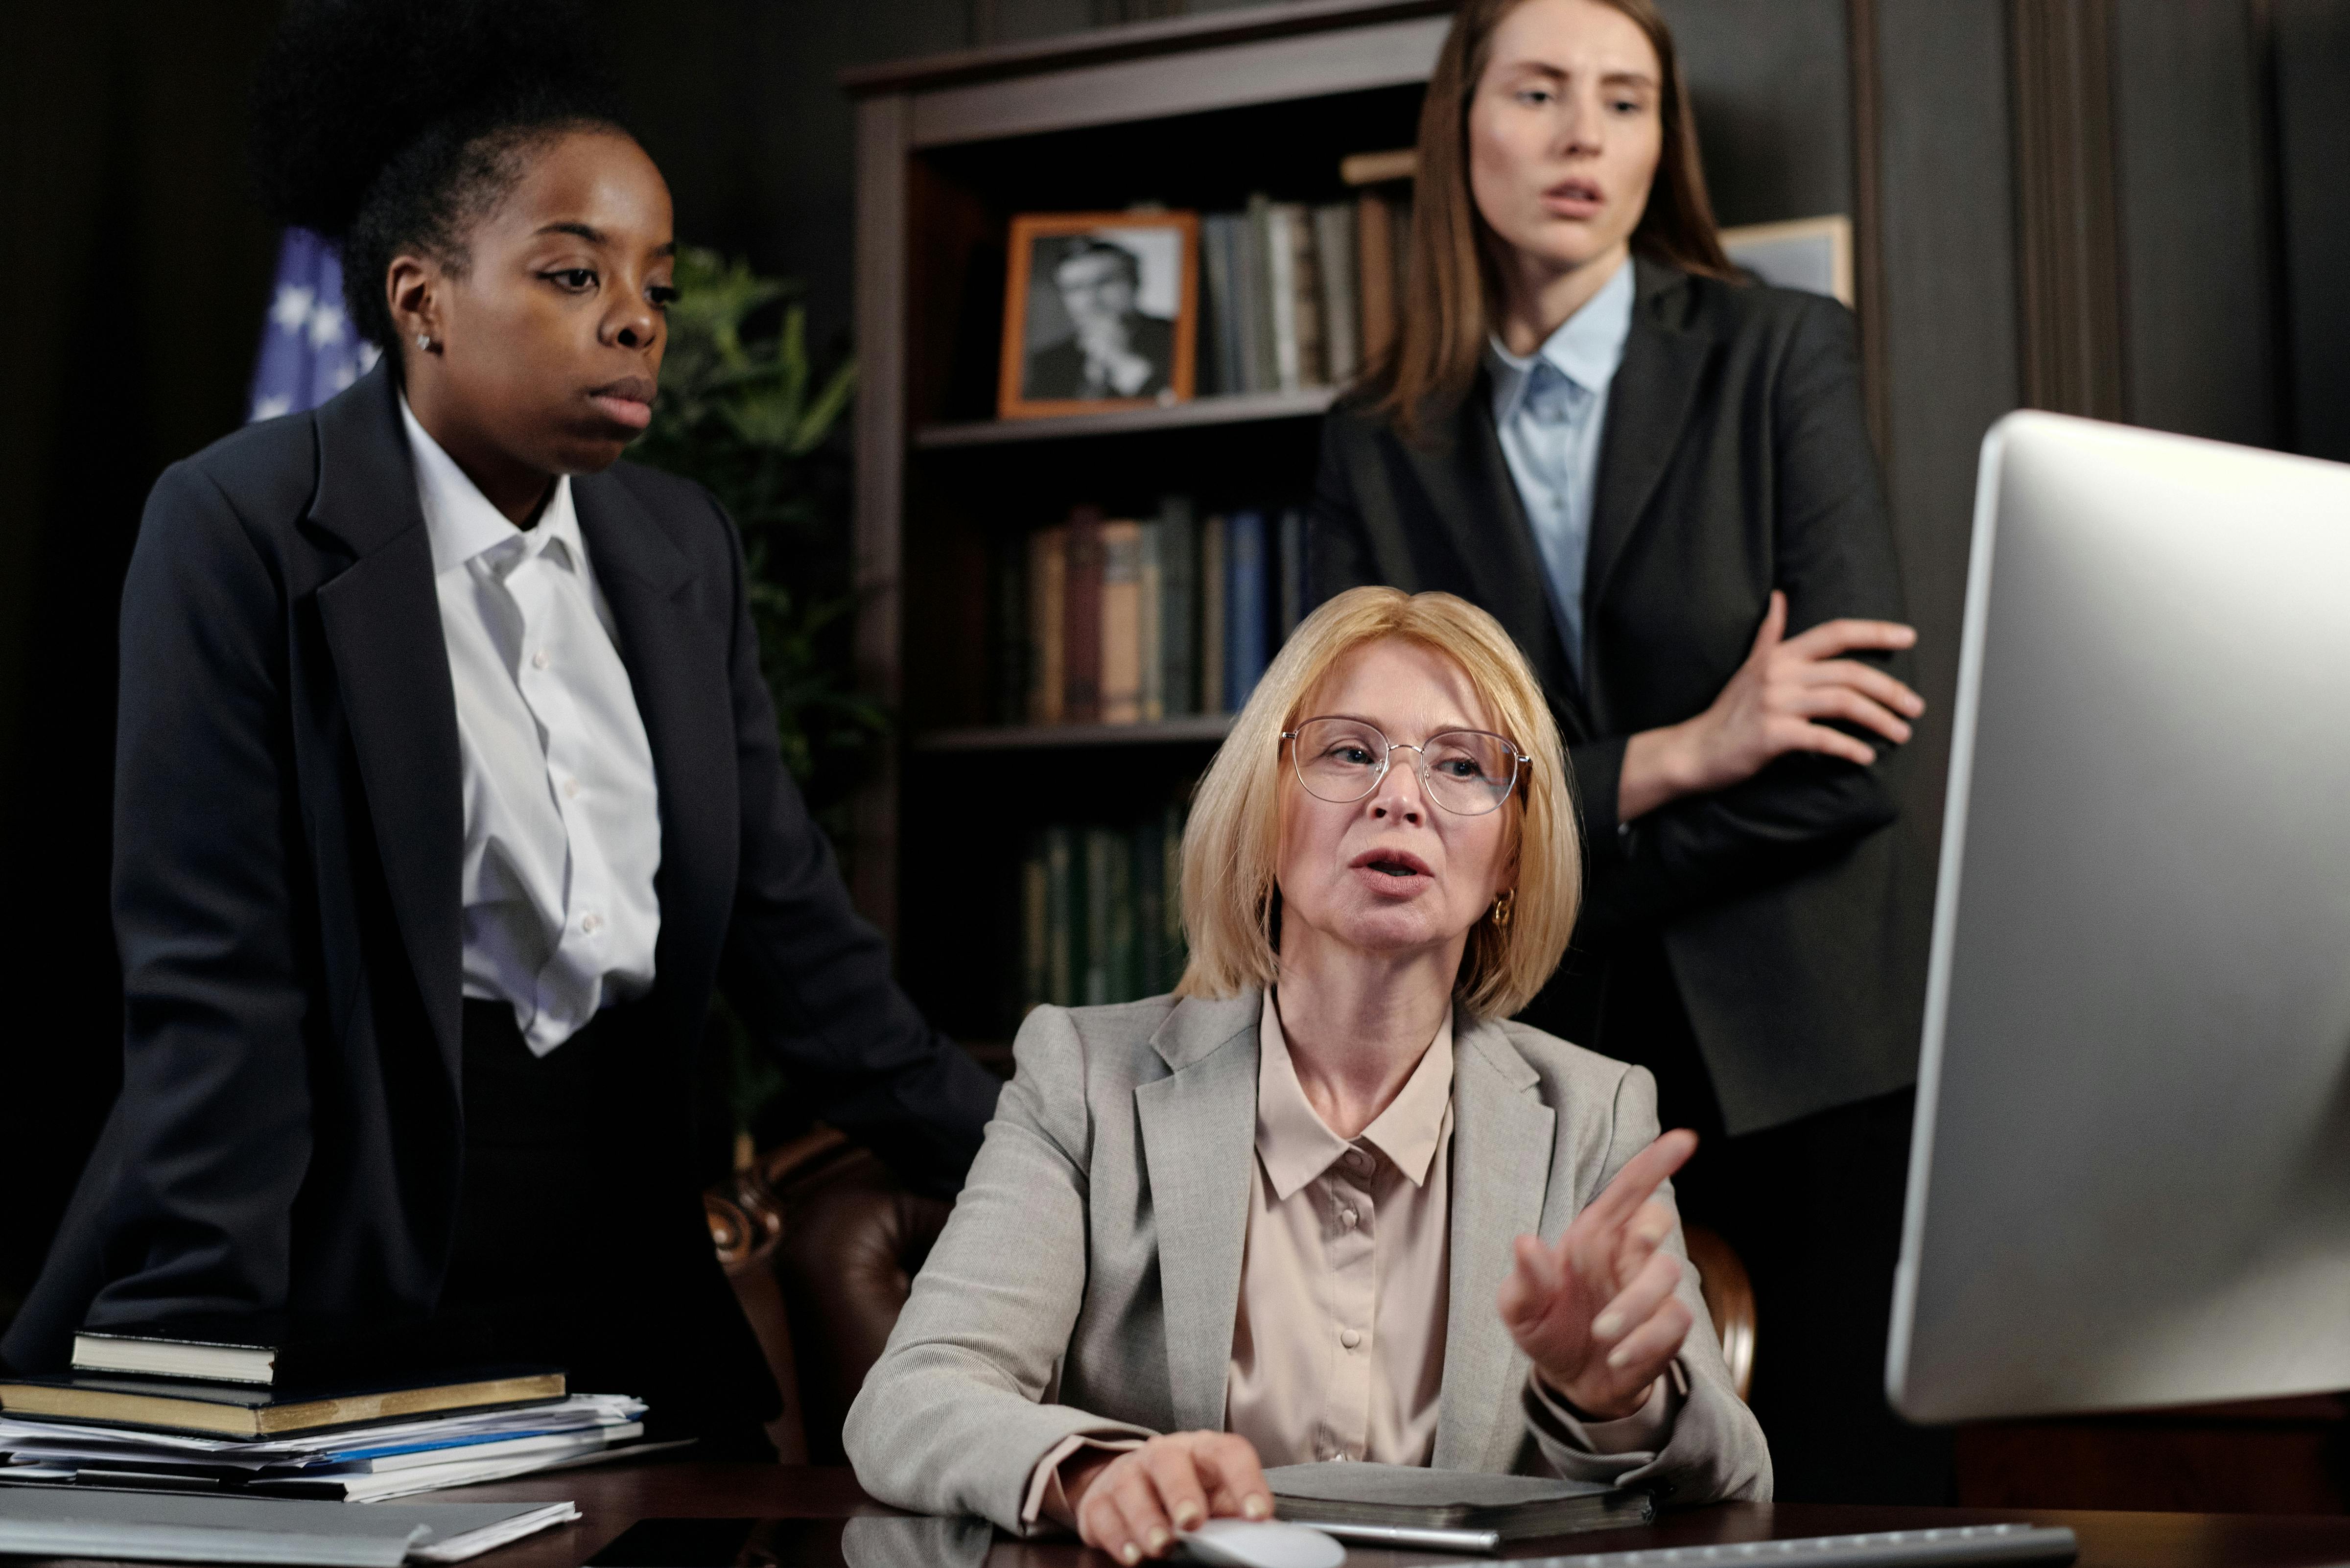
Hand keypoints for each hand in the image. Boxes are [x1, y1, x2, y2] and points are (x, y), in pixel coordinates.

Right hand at [1055, 1431, 1272, 1562]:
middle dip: (1181, 1491)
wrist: (1132, 1487)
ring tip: (1161, 1547)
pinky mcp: (1098, 1499)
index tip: (1259, 1514)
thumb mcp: (1217, 1499)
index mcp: (1202, 1451)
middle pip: (1169, 1461)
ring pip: (1130, 1486)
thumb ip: (1235, 1514)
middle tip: (1192, 1522)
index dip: (1246, 1480)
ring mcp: (1127, 1474)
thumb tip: (1264, 1537)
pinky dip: (1117, 1536)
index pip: (1228, 1453)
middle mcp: (1162, 1455)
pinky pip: (1102, 1512)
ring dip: (1146, 1518)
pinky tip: (1132, 1555)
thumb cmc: (1188, 1494)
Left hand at [1497, 1129, 1697, 1419]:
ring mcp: (1651, 1290)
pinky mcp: (1667, 1327)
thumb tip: (1526, 1243)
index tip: (1684, 1138)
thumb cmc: (1547, 1329)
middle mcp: (1626, 1256)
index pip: (1628, 1190)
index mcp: (1593, 1237)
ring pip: (1668, 1273)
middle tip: (1631, 1247)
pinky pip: (1673, 1321)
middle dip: (1648, 1230)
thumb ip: (1524, 1279)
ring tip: (1602, 1335)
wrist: (1570, 1383)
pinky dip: (1646, 1341)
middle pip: (1657, 1220)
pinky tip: (1618, 1357)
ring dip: (1635, 1304)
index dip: (1655, 1162)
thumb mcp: (1520, 1308)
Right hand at [1619, 591, 1921, 820]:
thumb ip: (1770, 634)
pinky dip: (1850, 748)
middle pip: (1850, 673)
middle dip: (1890, 689)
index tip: (1909, 637)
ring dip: (1880, 719)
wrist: (1695, 750)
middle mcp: (1779, 673)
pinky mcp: (1773, 735)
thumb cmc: (1728, 712)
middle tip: (1915, 707)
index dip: (1875, 632)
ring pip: (1843, 703)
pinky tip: (1866, 757)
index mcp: (1780, 655)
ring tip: (1901, 733)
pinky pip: (1823, 739)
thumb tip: (1779, 597)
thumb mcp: (1749, 666)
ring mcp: (1776, 704)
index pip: (1835, 633)